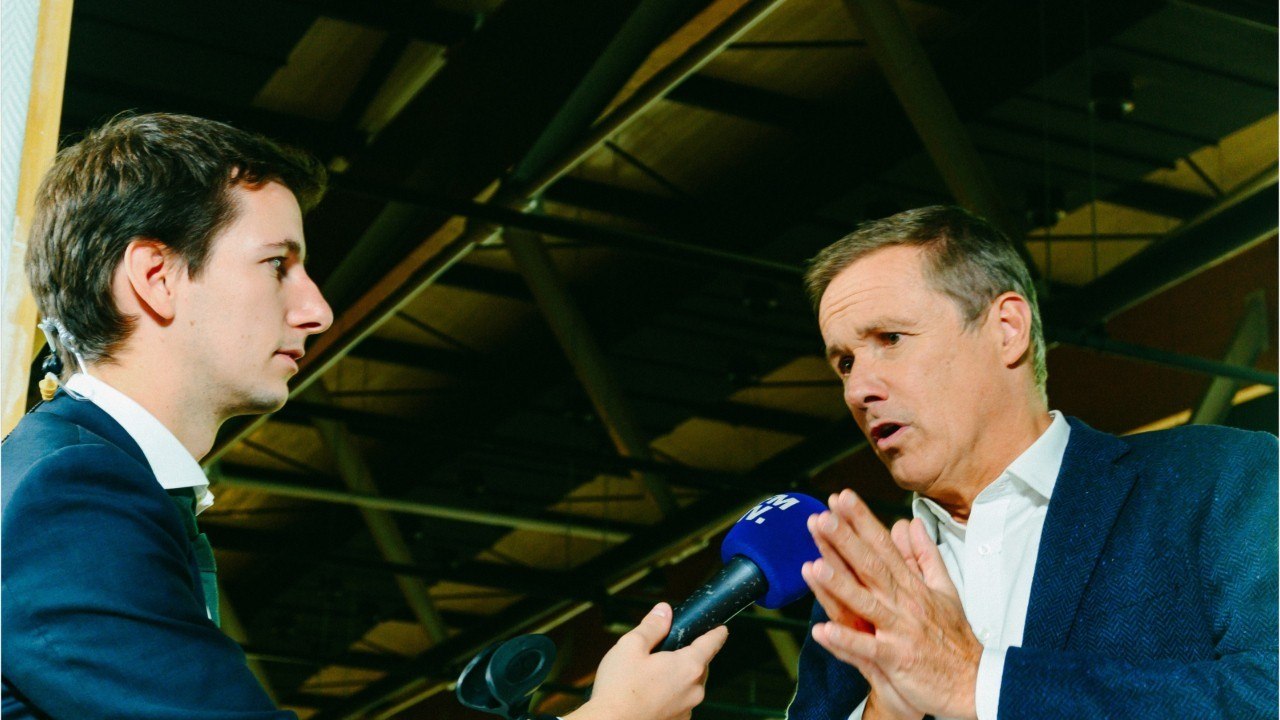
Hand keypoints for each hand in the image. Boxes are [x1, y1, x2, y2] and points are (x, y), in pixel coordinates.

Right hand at [565, 602, 728, 719]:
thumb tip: (664, 611)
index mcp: (688, 666)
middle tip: (664, 653)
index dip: (717, 633)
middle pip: (699, 666)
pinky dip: (670, 697)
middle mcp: (694, 691)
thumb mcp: (631, 646)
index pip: (712, 643)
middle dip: (687, 657)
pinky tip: (648, 696)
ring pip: (689, 686)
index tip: (721, 629)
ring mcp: (687, 710)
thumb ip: (652, 626)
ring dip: (677, 679)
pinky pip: (680, 704)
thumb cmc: (619, 690)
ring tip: (650, 678)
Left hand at [802, 490, 981, 719]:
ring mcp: (900, 631)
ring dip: (839, 585)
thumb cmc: (954, 637)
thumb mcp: (945, 589)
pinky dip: (846, 640)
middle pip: (871, 567)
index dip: (862, 521)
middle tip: (822, 518)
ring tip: (813, 566)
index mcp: (912, 586)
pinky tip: (822, 630)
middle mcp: (904, 603)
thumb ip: (924, 556)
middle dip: (845, 541)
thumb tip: (911, 523)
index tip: (841, 499)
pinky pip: (867, 649)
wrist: (974, 682)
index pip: (883, 546)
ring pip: (866, 603)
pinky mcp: (896, 659)